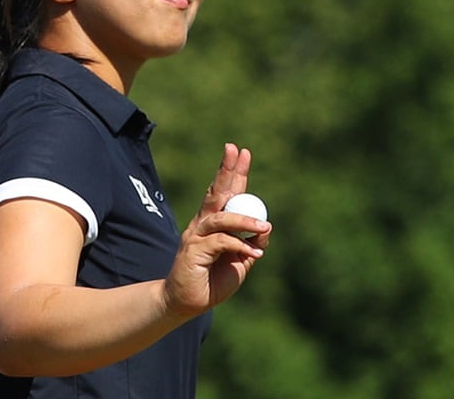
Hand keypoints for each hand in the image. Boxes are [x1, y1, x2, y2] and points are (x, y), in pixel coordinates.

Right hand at [162, 143, 271, 318]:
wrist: (188, 304)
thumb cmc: (213, 282)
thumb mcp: (240, 261)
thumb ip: (251, 244)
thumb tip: (266, 227)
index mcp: (213, 224)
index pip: (225, 194)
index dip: (233, 173)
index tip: (242, 152)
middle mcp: (202, 224)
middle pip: (215, 193)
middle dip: (226, 171)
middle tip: (236, 150)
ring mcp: (196, 236)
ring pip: (221, 218)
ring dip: (244, 221)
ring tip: (263, 226)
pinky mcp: (194, 250)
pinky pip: (221, 241)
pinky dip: (241, 246)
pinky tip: (255, 254)